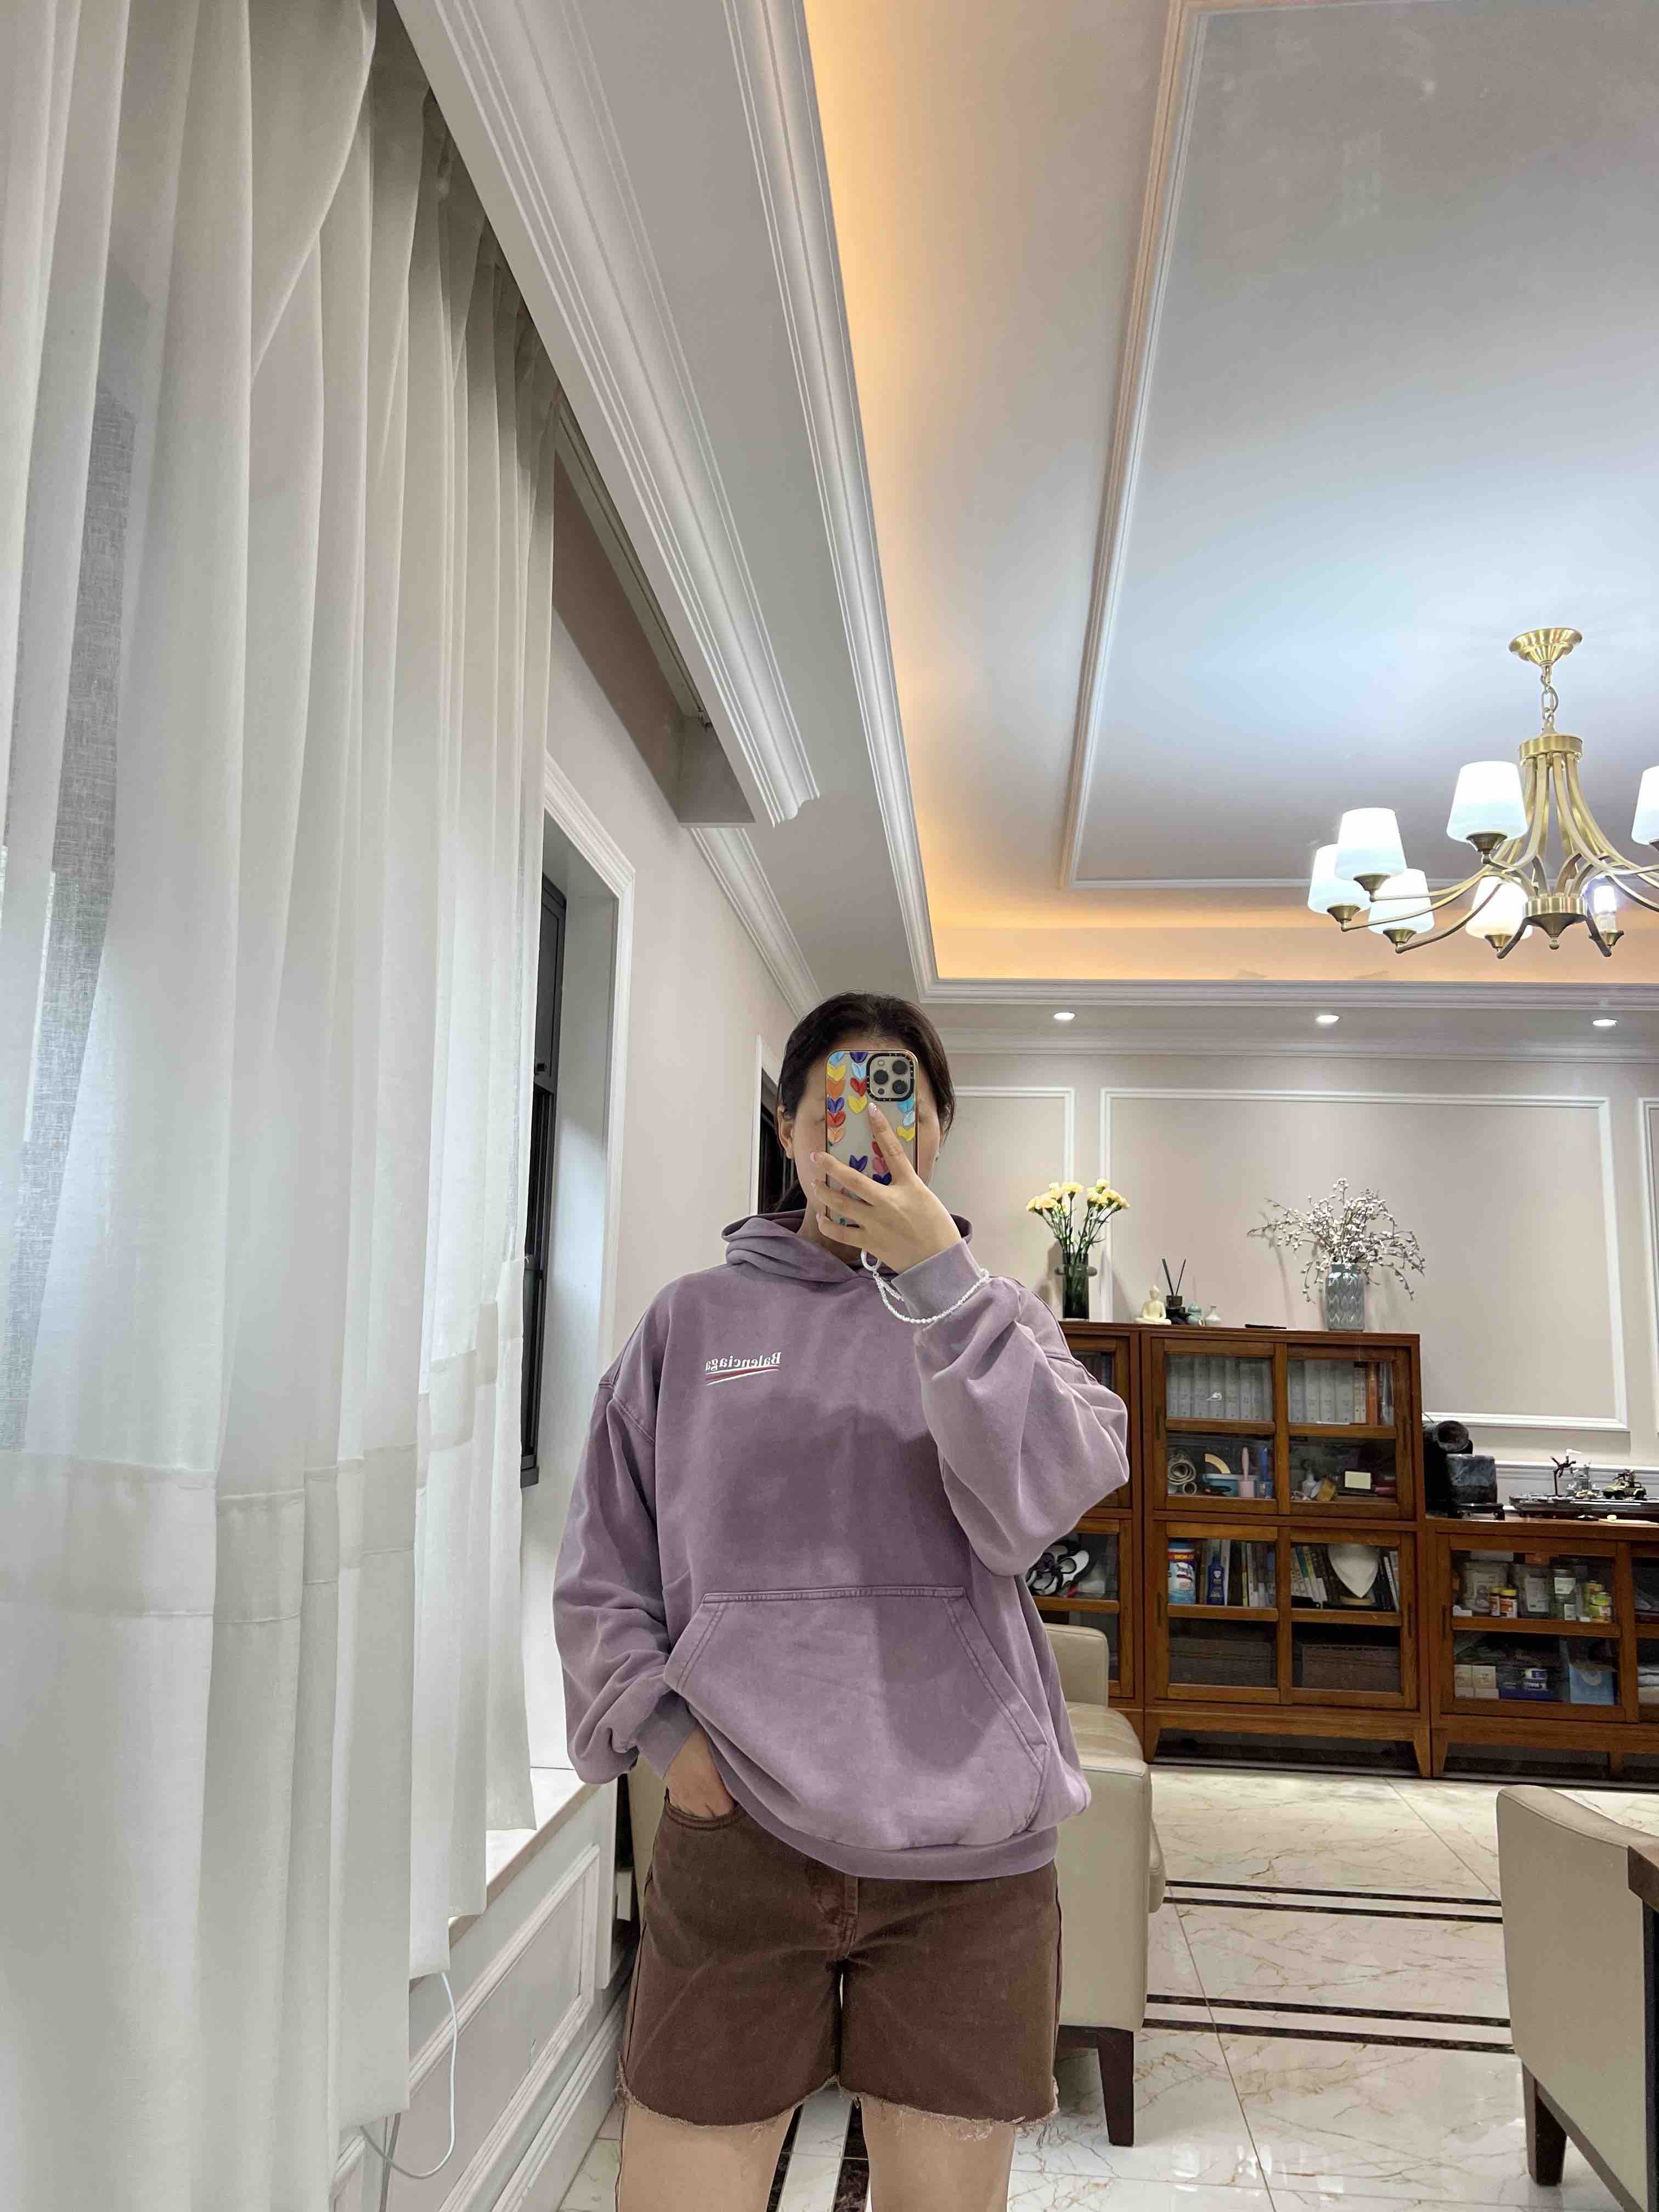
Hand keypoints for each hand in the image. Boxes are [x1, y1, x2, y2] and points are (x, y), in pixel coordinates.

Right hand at [664, 1726, 734, 1817]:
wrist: (668, 1729)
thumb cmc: (696, 1736)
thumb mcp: (720, 1753)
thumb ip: (731, 1774)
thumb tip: (741, 1788)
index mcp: (710, 1790)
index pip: (726, 1814)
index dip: (734, 1809)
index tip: (739, 1801)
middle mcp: (695, 1798)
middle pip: (711, 1820)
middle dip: (720, 1815)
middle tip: (727, 1803)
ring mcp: (681, 1798)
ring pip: (696, 1818)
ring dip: (705, 1814)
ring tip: (713, 1804)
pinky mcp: (672, 1793)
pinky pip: (682, 1810)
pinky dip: (690, 1810)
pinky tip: (697, 1802)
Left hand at [811, 1103, 962, 1274]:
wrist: (940, 1263)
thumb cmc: (938, 1230)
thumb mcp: (927, 1198)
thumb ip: (906, 1185)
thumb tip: (891, 1176)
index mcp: (909, 1186)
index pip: (894, 1151)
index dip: (882, 1129)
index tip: (871, 1110)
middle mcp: (888, 1202)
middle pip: (853, 1180)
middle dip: (831, 1166)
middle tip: (816, 1156)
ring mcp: (876, 1223)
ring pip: (841, 1205)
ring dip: (825, 1194)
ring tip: (816, 1186)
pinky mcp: (870, 1242)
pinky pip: (842, 1233)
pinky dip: (829, 1225)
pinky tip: (823, 1218)